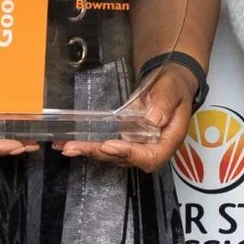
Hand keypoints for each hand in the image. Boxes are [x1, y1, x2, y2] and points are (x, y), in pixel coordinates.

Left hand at [60, 61, 196, 171]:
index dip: (130, 154)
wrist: (170, 83)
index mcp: (169, 139)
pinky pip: (108, 146)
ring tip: (69, 148)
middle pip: (126, 159)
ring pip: (113, 155)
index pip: (150, 156)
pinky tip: (71, 144)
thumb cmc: (174, 86)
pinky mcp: (126, 140)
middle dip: (100, 154)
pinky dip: (90, 145)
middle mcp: (152, 147)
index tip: (110, 145)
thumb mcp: (172, 89)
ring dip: (91, 152)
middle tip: (77, 148)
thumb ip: (164, 104)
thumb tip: (153, 120)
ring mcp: (138, 145)